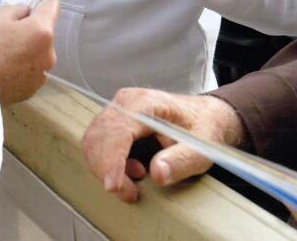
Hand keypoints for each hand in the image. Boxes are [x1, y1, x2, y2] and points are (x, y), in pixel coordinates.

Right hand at [0, 0, 58, 104]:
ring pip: (35, 53)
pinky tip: (0, 68)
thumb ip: (13, 10)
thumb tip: (25, 11)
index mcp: (41, 32)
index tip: (36, 0)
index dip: (44, 1)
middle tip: (3, 31)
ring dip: (24, 49)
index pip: (52, 8)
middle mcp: (48, 54)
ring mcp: (41, 75)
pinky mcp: (30, 91)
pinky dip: (19, 67)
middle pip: (42, 34)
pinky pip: (28, 71)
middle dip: (28, 30)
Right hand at [82, 87, 246, 203]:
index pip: (118, 131)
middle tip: (130, 194)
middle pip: (99, 138)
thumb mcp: (203, 148)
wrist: (202, 115)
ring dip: (106, 168)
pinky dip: (107, 163)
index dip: (112, 160)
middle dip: (107, 170)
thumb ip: (182, 161)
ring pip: (93, 142)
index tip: (114, 186)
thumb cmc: (202, 127)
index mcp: (146, 102)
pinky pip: (97, 144)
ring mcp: (116, 110)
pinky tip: (132, 170)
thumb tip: (157, 174)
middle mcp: (125, 102)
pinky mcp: (112, 121)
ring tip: (135, 182)